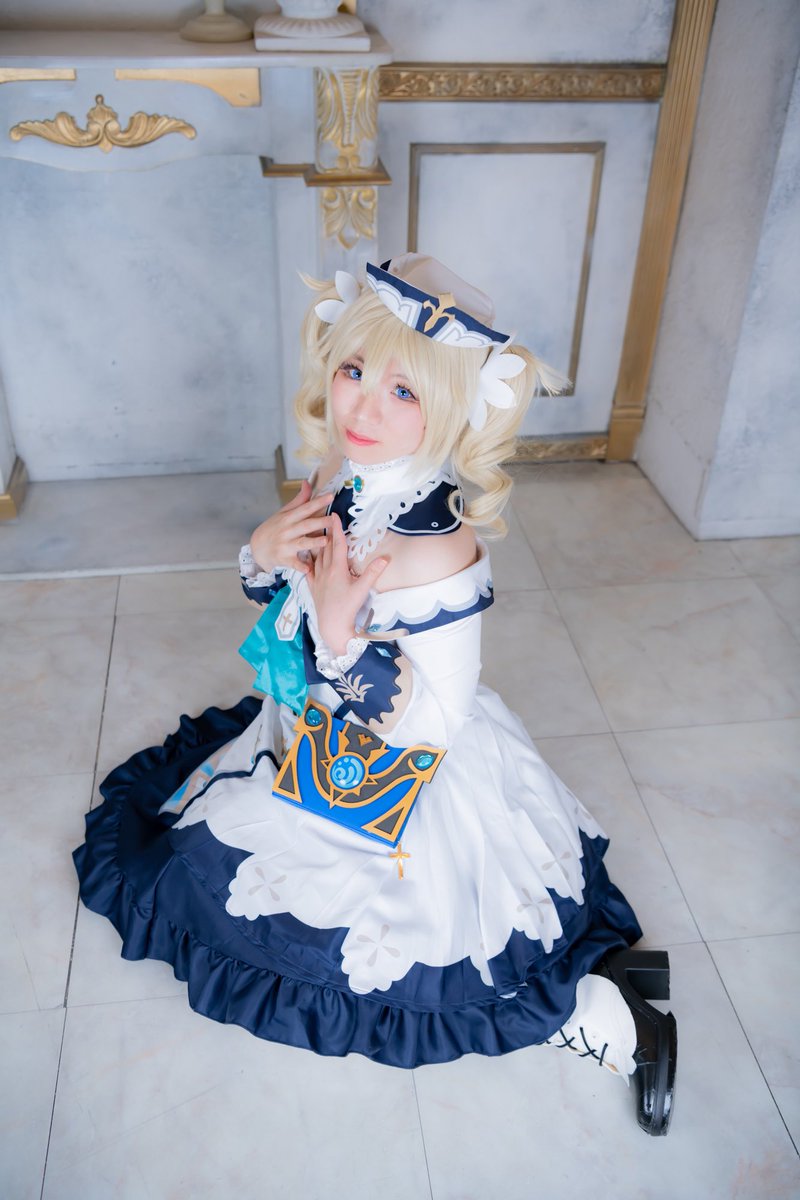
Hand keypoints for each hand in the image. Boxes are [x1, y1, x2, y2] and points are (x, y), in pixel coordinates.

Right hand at [249, 480, 331, 575]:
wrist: (257, 547)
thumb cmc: (274, 528)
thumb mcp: (284, 513)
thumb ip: (299, 500)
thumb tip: (308, 482)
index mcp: (289, 518)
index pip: (305, 508)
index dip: (317, 502)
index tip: (330, 496)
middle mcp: (287, 531)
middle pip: (305, 525)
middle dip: (319, 522)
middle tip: (333, 519)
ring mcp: (285, 545)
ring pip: (301, 543)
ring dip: (313, 542)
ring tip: (326, 541)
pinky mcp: (284, 559)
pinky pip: (293, 563)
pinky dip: (300, 566)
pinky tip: (309, 569)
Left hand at [306, 512, 387, 654]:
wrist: (332, 626)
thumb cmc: (348, 608)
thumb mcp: (363, 590)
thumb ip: (373, 572)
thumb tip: (386, 558)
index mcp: (337, 569)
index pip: (337, 544)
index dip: (336, 529)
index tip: (334, 515)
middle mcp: (325, 571)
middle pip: (326, 547)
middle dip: (327, 532)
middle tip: (326, 519)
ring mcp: (317, 579)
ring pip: (317, 556)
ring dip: (318, 544)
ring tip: (318, 533)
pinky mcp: (313, 588)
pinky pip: (308, 570)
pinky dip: (308, 560)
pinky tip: (307, 557)